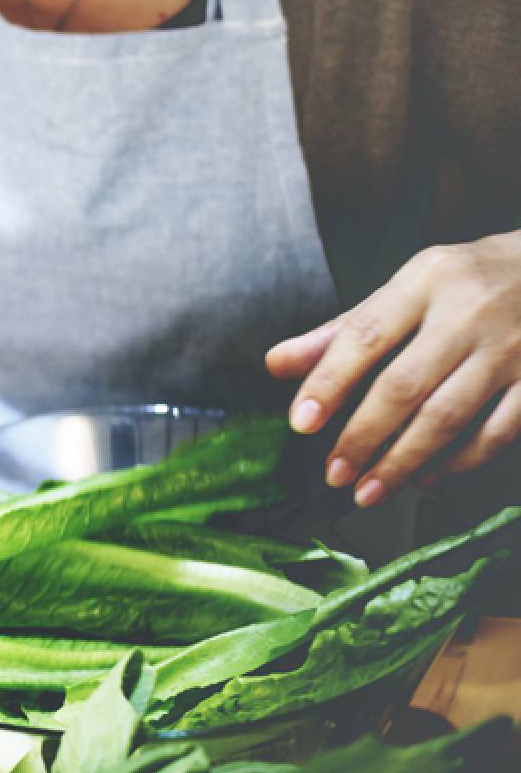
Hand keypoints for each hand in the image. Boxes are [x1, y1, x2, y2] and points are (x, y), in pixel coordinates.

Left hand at [267, 233, 520, 506]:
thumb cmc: (465, 284)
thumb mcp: (404, 289)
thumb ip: (341, 331)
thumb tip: (276, 364)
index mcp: (424, 282)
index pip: (364, 336)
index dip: (328, 382)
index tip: (301, 423)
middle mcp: (468, 313)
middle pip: (405, 386)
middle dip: (362, 437)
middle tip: (334, 474)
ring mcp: (511, 348)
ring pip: (449, 416)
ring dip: (403, 462)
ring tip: (369, 490)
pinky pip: (497, 431)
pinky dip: (458, 462)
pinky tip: (426, 477)